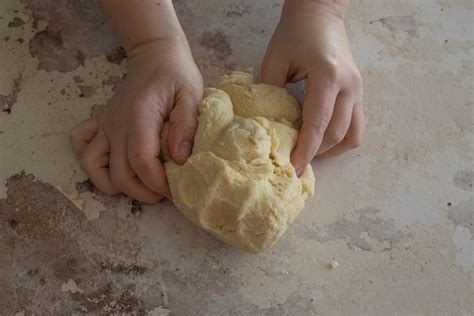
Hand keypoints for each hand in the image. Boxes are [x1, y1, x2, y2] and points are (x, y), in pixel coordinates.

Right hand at [69, 37, 202, 202]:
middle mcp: (116, 124)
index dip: (158, 184)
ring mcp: (105, 124)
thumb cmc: (176, 74)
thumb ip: (187, 125)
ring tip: (139, 184)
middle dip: (143, 193)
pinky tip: (111, 165)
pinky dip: (91, 163)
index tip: (175, 190)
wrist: (155, 55)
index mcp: (140, 117)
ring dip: (114, 184)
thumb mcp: (191, 95)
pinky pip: (81, 146)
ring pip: (93, 167)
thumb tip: (179, 158)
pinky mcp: (100, 123)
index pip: (142, 163)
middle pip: (120, 174)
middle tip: (163, 193)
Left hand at [261, 0, 363, 174]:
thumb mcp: (274, 61)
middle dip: (315, 154)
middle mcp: (349, 85)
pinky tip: (323, 140)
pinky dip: (341, 139)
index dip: (305, 150)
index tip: (292, 168)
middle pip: (336, 134)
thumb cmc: (294, 34)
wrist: (320, 14)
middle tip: (295, 163)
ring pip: (352, 135)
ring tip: (310, 153)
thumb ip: (271, 95)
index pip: (318, 123)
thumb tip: (271, 128)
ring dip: (331, 150)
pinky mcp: (359, 92)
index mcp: (328, 76)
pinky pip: (357, 125)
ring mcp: (358, 89)